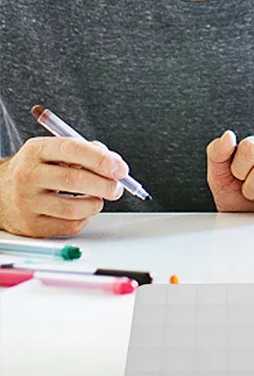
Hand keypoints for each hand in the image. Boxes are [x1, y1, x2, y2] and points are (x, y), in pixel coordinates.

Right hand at [0, 137, 125, 237]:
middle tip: (117, 188)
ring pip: (74, 208)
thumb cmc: (39, 169)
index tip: (121, 169)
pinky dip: (84, 218)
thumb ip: (86, 151)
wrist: (1, 192)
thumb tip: (114, 165)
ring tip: (98, 199)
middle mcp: (28, 175)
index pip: (72, 149)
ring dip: (96, 204)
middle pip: (75, 180)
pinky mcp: (30, 226)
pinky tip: (80, 210)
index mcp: (36, 150)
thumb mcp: (54, 151)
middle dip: (105, 185)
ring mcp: (26, 202)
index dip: (101, 159)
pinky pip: (69, 226)